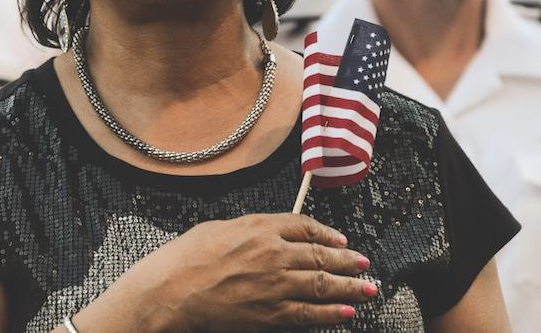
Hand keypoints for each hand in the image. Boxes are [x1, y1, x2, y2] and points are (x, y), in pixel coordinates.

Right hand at [82, 214, 376, 331]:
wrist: (172, 291)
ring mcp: (275, 284)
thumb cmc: (185, 259)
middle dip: (347, 261)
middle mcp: (274, 253)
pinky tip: (346, 312)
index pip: (305, 226)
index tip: (340, 241)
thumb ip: (248, 229)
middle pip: (321, 255)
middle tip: (364, 264)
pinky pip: (310, 313)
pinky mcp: (271, 313)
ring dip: (350, 287)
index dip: (328, 234)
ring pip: (322, 283)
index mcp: (260, 227)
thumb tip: (266, 233)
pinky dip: (332, 313)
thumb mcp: (218, 228)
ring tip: (368, 288)